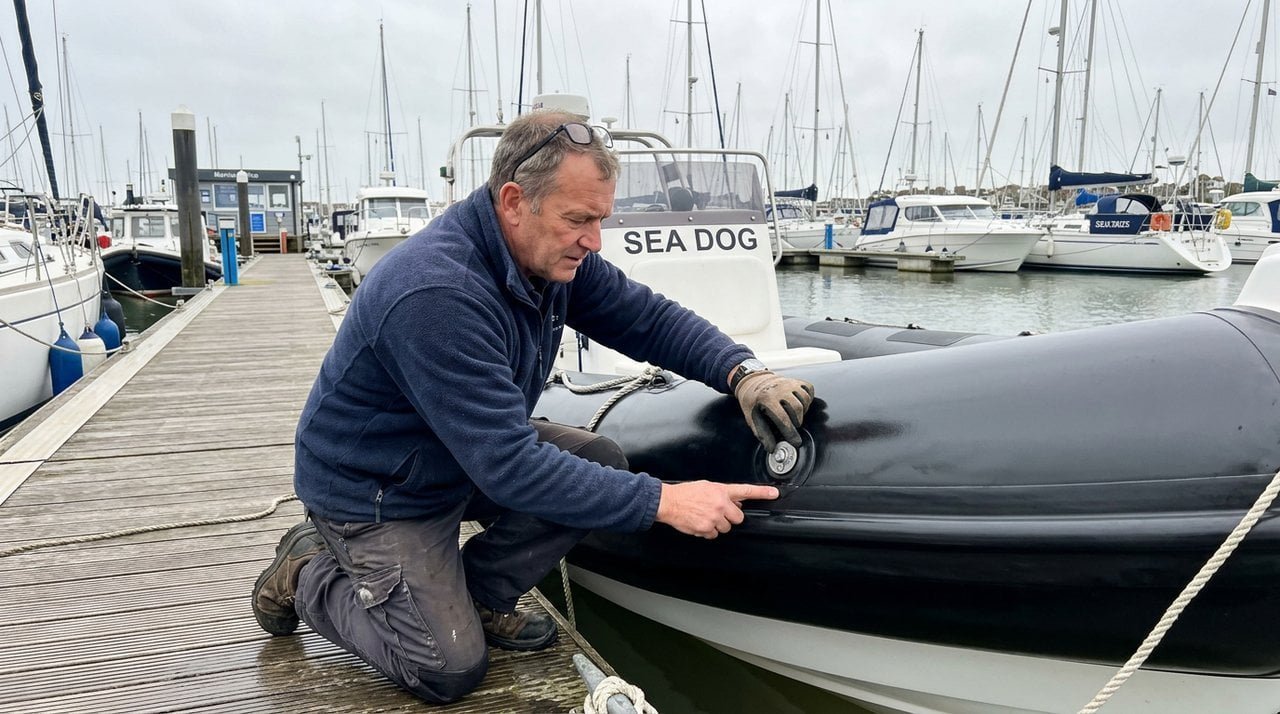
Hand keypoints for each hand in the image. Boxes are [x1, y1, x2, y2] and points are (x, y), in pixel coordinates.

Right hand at [655, 481, 779, 538]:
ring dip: (719, 525)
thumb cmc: (685, 493)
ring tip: (705, 516)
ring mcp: (714, 518)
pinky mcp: (706, 529)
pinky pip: (714, 534)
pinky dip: (708, 531)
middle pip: (738, 518)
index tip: (774, 493)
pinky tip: (700, 522)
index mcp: (721, 491)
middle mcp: (720, 504)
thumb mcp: (707, 486)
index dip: (762, 492)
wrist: (669, 502)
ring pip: (726, 528)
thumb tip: (736, 503)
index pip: (746, 491)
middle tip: (719, 513)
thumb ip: (723, 494)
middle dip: (730, 517)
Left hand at [734, 371, 814, 450]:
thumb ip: (763, 434)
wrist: (752, 382)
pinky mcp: (795, 381)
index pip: (783, 418)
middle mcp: (779, 389)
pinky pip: (809, 390)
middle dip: (797, 422)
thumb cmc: (752, 401)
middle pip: (797, 409)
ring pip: (805, 400)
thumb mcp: (752, 418)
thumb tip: (772, 448)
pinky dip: (807, 399)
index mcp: (766, 398)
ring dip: (802, 411)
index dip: (790, 433)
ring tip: (793, 415)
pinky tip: (799, 404)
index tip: (795, 442)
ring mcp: (789, 383)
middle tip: (791, 426)